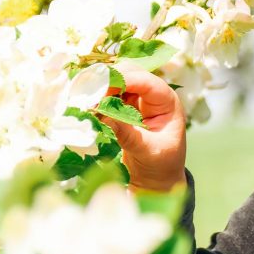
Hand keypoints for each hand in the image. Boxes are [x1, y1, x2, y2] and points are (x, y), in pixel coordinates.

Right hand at [97, 66, 186, 192]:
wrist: (158, 179)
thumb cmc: (162, 165)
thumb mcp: (148, 152)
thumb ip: (129, 135)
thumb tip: (105, 117)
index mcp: (167, 102)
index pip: (146, 81)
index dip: (124, 80)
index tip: (102, 90)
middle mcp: (154, 95)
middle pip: (130, 73)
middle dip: (109, 81)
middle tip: (90, 98)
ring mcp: (138, 99)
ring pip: (117, 81)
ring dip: (101, 88)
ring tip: (86, 103)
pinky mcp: (125, 107)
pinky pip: (110, 94)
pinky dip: (98, 97)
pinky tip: (88, 108)